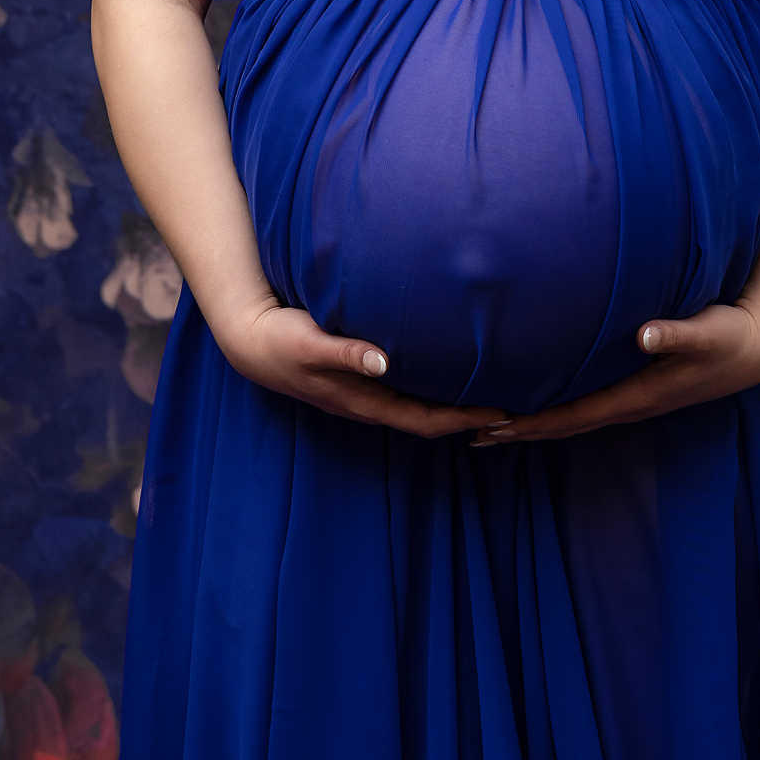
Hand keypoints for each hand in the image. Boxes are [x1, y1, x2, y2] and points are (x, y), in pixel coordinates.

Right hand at [220, 300, 508, 437]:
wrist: (249, 340)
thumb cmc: (280, 339)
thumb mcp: (311, 342)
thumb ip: (346, 352)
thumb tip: (384, 363)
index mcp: (363, 401)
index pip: (425, 420)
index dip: (463, 420)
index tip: (501, 413)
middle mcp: (368, 402)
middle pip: (428, 418)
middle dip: (468, 416)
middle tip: (511, 405)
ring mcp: (362, 392)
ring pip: (417, 405)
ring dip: (451, 404)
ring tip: (487, 390)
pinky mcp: (358, 377)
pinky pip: (404, 389)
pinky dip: (430, 387)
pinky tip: (445, 370)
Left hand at [469, 302, 759, 446]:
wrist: (756, 347)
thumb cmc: (729, 334)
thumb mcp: (707, 332)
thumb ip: (677, 333)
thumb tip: (646, 334)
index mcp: (637, 395)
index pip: (574, 415)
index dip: (534, 422)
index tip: (493, 425)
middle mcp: (630, 403)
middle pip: (565, 423)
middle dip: (521, 428)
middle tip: (471, 431)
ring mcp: (634, 397)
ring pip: (575, 415)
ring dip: (536, 420)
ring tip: (493, 422)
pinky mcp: (638, 385)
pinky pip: (589, 401)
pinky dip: (559, 405)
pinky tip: (542, 397)